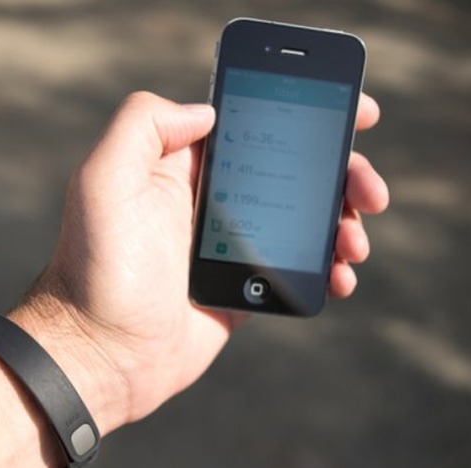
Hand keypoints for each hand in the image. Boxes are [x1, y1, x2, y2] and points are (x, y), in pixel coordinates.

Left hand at [16, 91, 388, 433]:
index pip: (254, 123)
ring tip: (354, 244)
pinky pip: (296, 266)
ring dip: (341, 222)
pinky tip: (340, 277)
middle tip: (372, 195)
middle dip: (341, 173)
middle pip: (293, 169)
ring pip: (302, 218)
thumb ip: (144, 125)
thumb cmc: (98, 270)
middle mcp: (208, 199)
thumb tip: (207, 109)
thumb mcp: (103, 181)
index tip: (358, 115)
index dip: (307, 112)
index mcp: (181, 167)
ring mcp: (228, 243)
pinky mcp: (240, 285)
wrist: (101, 355)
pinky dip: (327, 267)